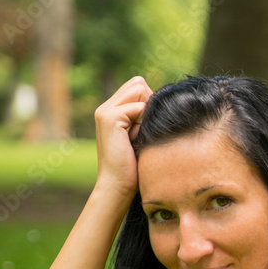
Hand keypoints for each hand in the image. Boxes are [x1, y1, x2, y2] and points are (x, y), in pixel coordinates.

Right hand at [93, 76, 152, 198]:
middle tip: (143, 130)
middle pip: (139, 83)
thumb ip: (145, 115)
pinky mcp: (109, 118)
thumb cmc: (135, 165)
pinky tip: (135, 139)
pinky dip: (143, 122)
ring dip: (146, 112)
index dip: (150, 101)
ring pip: (139, 89)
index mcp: (111, 110)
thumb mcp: (141, 134)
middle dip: (149, 102)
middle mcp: (105, 107)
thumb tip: (162, 99)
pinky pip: (138, 106)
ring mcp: (105, 111)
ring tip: (139, 134)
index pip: (138, 85)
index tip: (146, 126)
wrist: (118, 185)